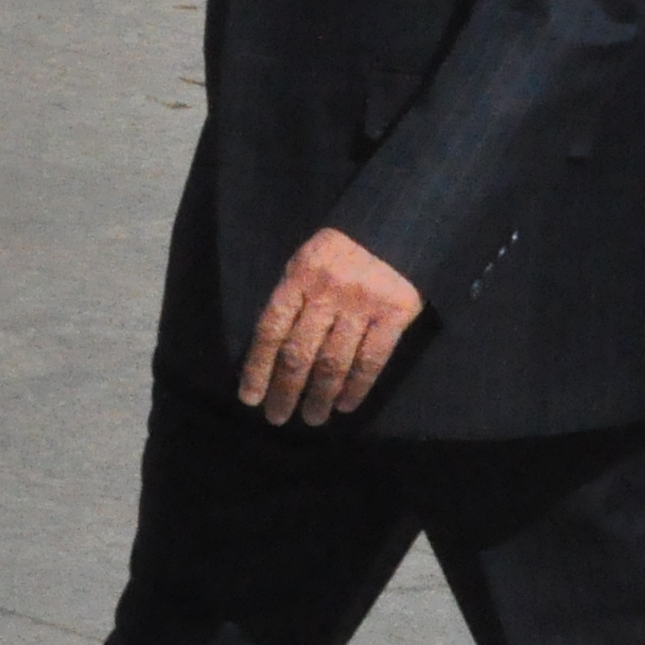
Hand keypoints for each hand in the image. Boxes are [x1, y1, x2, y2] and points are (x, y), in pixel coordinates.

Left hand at [239, 226, 425, 426]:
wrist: (394, 226)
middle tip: (277, 418)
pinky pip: (372, 359)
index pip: (270, 330)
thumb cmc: (340, 250)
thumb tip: (270, 350)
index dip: (257, 367)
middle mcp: (327, 294)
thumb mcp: (304, 262)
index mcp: (298, 278)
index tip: (250, 398)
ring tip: (311, 418)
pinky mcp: (394, 315)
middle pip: (299, 352)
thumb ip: (291, 299)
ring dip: (320, 396)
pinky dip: (357, 387)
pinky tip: (345, 405)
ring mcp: (361, 305)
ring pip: (334, 362)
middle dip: (285, 390)